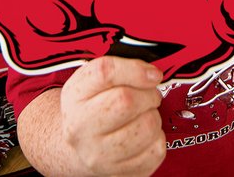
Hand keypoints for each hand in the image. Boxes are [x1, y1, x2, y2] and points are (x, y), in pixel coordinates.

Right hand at [61, 56, 165, 175]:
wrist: (78, 148)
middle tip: (148, 95)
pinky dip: (157, 139)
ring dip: (153, 116)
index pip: (105, 73)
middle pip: (128, 101)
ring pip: (147, 126)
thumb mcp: (92, 80)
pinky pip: (156, 150)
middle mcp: (82, 129)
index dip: (136, 70)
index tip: (152, 74)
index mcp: (75, 97)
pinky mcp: (120, 173)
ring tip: (143, 116)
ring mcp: (100, 156)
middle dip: (148, 94)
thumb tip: (153, 75)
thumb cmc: (91, 108)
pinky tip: (143, 135)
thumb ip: (120, 68)